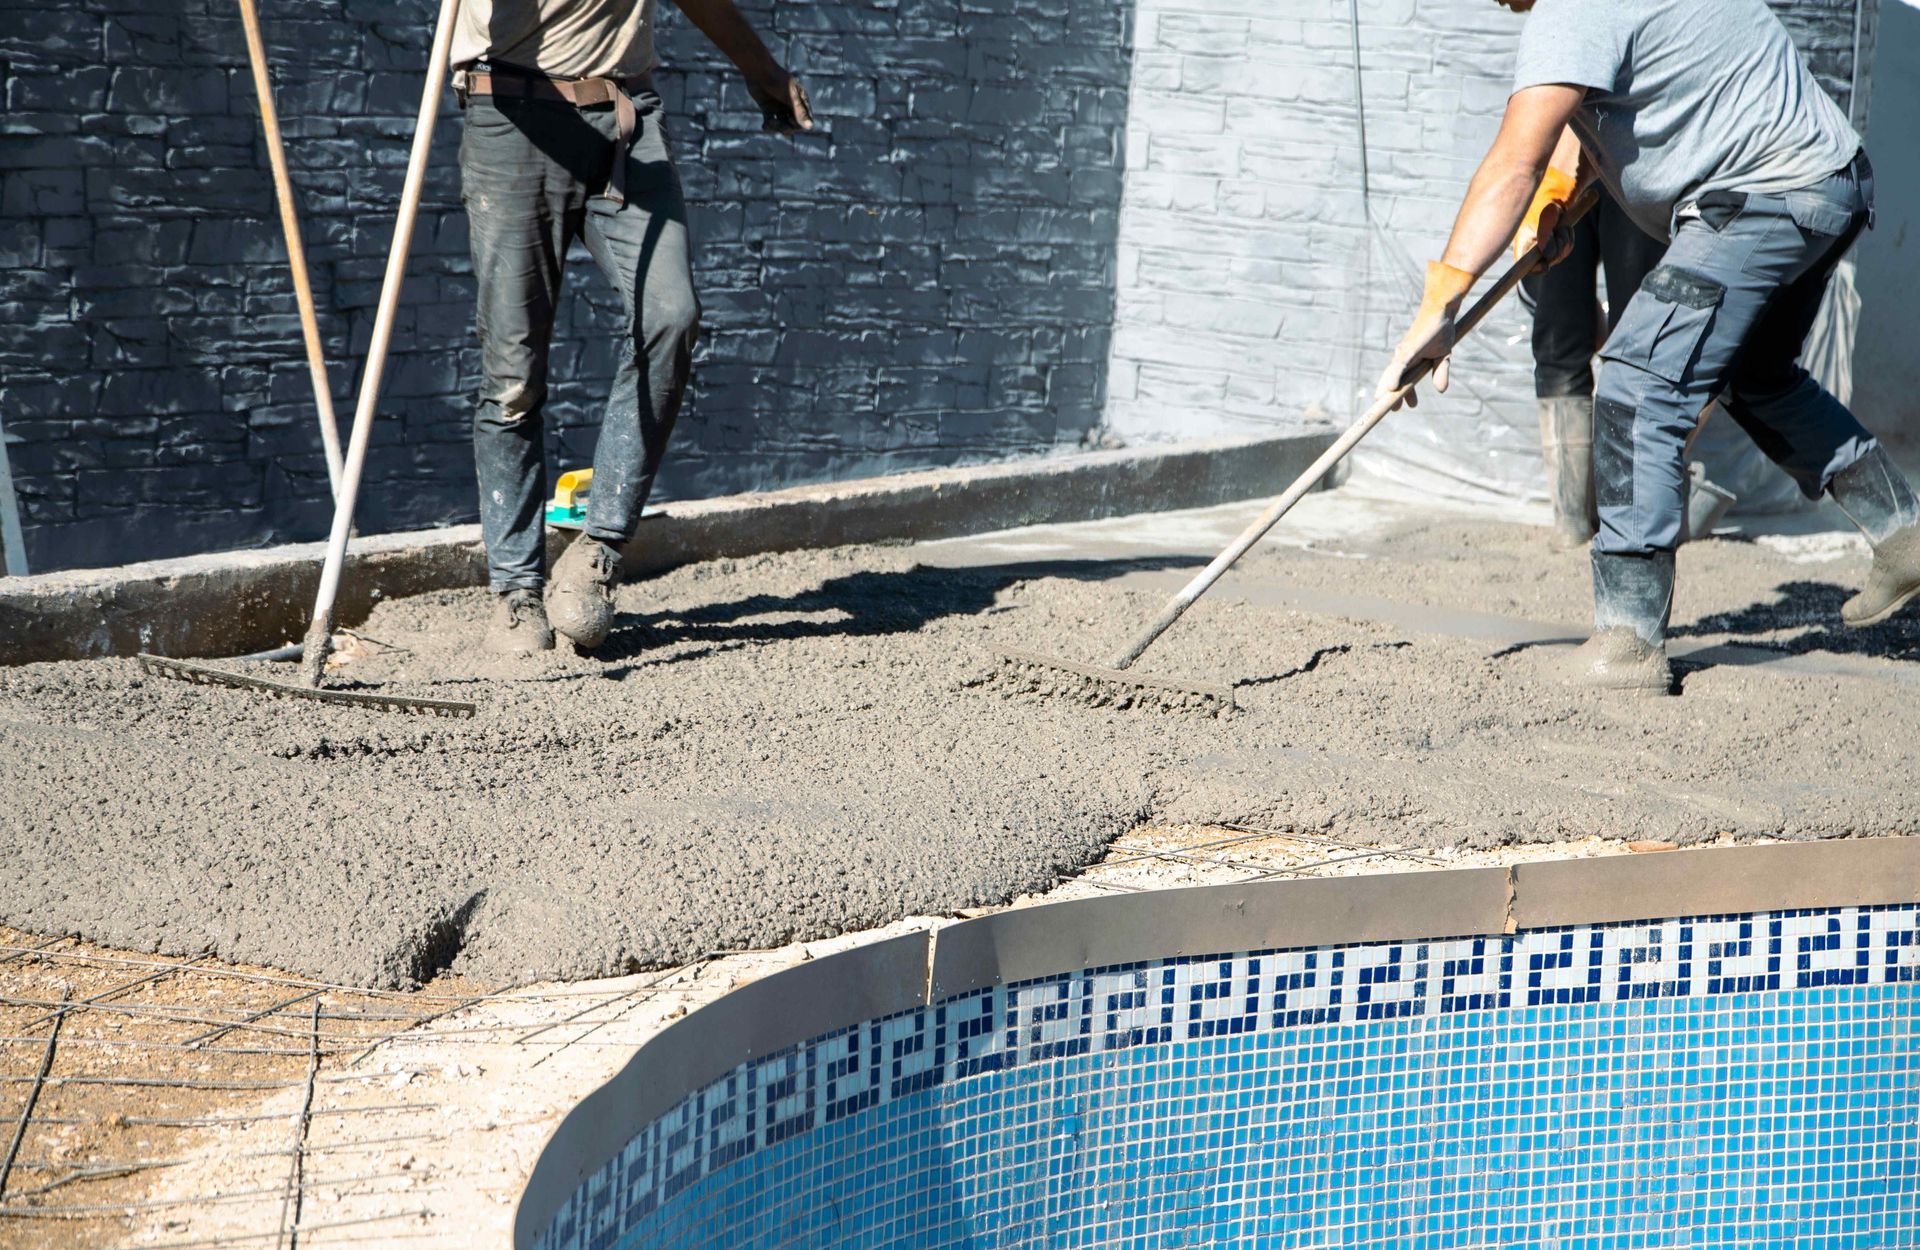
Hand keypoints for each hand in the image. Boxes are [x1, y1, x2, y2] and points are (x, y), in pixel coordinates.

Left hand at [749, 69, 812, 133]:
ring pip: (782, 126)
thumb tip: (809, 127)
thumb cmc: (777, 80)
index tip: (790, 120)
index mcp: (801, 101)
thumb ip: (799, 111)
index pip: (806, 121)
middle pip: (794, 126)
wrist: (758, 70)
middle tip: (778, 125)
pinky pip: (771, 122)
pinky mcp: (768, 109)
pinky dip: (768, 126)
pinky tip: (764, 126)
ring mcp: (780, 108)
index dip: (799, 125)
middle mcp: (792, 106)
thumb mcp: (790, 95)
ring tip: (770, 123)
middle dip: (787, 128)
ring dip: (776, 128)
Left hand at [1375, 261, 1474, 412]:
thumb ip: (1440, 373)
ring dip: (1388, 390)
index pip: (1401, 380)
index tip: (1400, 408)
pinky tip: (1390, 388)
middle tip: (1393, 410)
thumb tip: (1441, 390)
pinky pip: (1401, 364)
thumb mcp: (1443, 356)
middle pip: (1393, 379)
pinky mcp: (1410, 347)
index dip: (1400, 394)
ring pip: (1393, 374)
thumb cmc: (1440, 329)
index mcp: (1411, 360)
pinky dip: (1395, 376)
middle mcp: (1404, 356)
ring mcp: (1406, 352)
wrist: (1443, 309)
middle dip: (1390, 396)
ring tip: (1383, 403)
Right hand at [1513, 165, 1577, 259]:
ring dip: (1565, 242)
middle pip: (1544, 260)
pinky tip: (1566, 226)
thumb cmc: (1548, 195)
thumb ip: (1545, 239)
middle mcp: (1531, 240)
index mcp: (1522, 237)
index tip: (1545, 267)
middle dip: (1556, 251)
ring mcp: (1545, 238)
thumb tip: (1548, 259)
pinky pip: (1565, 246)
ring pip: (1557, 254)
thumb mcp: (1545, 217)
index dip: (1533, 268)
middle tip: (1560, 233)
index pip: (1523, 262)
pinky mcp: (1556, 235)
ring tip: (1563, 226)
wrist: (1562, 181)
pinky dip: (1568, 238)